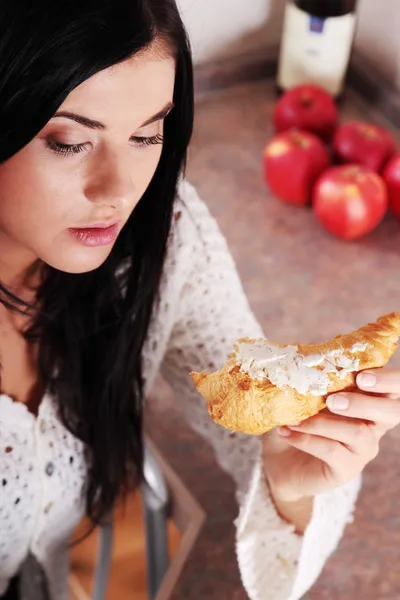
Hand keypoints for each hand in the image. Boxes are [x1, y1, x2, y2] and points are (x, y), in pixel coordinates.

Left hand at [262, 369, 399, 502]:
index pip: (394, 387)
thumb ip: (314, 377)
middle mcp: (374, 424)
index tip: (361, 375)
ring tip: (295, 418)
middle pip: (392, 412)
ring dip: (323, 422)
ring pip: (358, 432)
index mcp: (370, 398)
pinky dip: (306, 439)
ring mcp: (363, 449)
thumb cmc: (298, 417)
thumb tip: (302, 357)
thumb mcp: (306, 394)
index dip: (387, 380)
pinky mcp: (347, 469)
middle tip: (332, 400)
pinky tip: (286, 431)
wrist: (281, 459)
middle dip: (366, 403)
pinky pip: (333, 451)